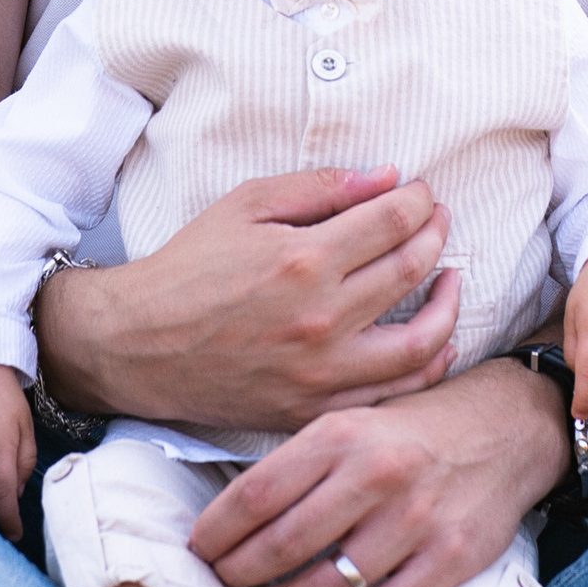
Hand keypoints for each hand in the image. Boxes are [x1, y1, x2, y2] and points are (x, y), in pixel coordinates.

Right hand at [32, 169, 461, 434]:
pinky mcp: (314, 408)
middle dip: (435, 236)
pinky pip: (392, 393)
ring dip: (448, 304)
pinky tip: (433, 340)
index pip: (393, 222)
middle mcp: (321, 318)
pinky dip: (426, 366)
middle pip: (412, 271)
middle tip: (437, 220)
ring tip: (450, 279)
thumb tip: (386, 178)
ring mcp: (321, 371)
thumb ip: (319, 188)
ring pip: (420, 343)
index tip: (422, 193)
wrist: (137, 346)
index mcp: (304, 260)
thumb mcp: (244, 205)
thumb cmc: (188, 268)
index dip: (418, 201)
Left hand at [187, 361, 569, 586]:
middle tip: (222, 586)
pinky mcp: (451, 558)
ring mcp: (416, 520)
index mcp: (341, 433)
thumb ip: (301, 460)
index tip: (197, 550)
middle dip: (239, 576)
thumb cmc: (409, 429)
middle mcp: (376, 474)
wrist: (505, 427)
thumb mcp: (352, 420)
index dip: (215, 532)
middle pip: (281, 546)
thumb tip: (228, 512)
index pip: (256, 495)